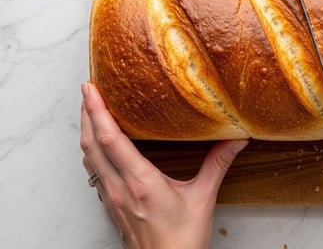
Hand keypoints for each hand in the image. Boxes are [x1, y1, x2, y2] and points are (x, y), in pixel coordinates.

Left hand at [80, 82, 247, 248]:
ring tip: (90, 112)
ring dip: (86, 133)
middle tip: (87, 91)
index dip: (97, 111)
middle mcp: (119, 188)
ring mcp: (112, 199)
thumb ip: (217, 165)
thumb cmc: (182, 240)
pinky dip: (92, 154)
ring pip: (88, 160)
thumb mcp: (203, 198)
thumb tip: (235, 141)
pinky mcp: (111, 207)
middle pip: (91, 145)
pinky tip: (100, 149)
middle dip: (86, 114)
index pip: (110, 139)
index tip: (90, 89)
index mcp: (140, 181)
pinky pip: (94, 174)